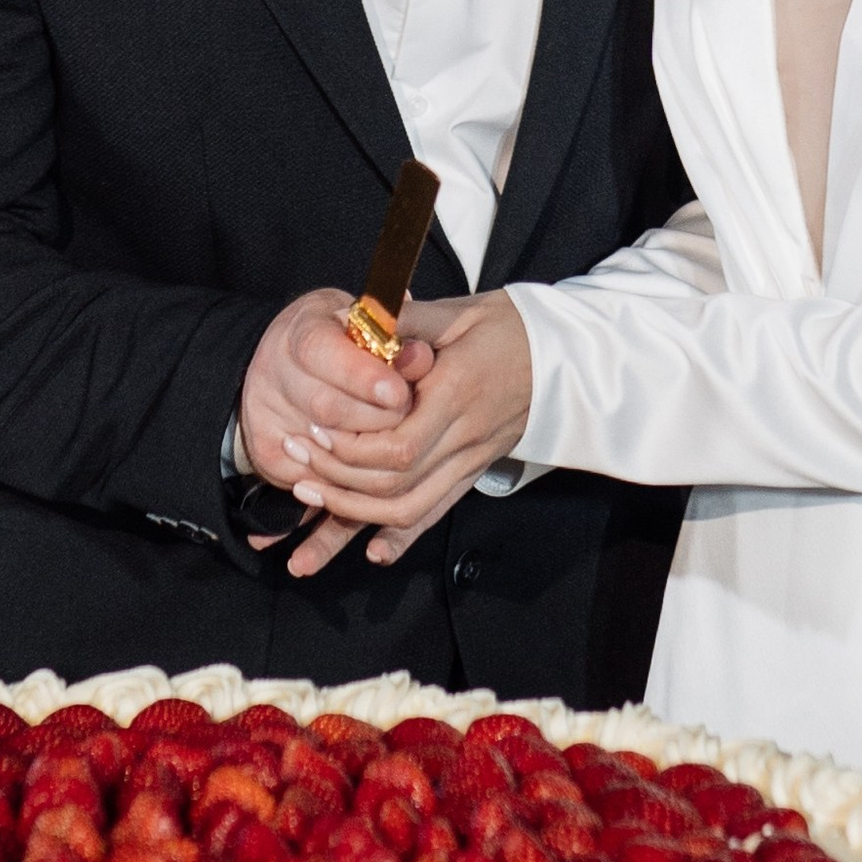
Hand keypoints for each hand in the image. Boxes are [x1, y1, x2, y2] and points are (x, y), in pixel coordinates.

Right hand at [236, 291, 432, 546]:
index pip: (322, 352)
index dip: (361, 376)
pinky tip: (377, 472)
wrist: (290, 365)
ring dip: (370, 455)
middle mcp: (273, 372)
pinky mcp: (269, 455)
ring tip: (399, 445)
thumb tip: (421, 357)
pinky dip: (352, 483)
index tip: (398, 392)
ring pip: (324, 451)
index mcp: (301, 330)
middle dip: (378, 419)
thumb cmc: (346, 339)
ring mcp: (266, 417)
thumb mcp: (371, 321)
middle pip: (327, 407)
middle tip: (412, 420)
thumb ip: (399, 331)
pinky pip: (315, 481)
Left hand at [281, 293, 534, 577]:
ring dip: (354, 511)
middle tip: (295, 460)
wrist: (566, 358)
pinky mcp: (473, 473)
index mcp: (458, 394)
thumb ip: (407, 320)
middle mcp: (465, 437)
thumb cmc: (512, 329)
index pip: (398, 445)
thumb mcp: (460, 311)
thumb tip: (358, 315)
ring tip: (310, 495)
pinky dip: (402, 537)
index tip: (311, 430)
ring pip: (409, 509)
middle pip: (394, 484)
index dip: (348, 449)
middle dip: (336, 479)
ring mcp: (471, 461)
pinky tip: (371, 551)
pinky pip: (436, 513)